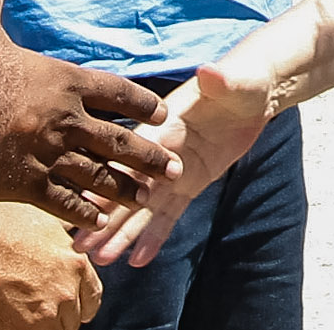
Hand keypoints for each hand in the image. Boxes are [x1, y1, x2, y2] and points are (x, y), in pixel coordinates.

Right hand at [0, 0, 176, 227]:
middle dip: (147, 155)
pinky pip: (66, 204)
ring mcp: (51, 158)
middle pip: (118, 141)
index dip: (140, 103)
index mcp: (61, 82)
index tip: (163, 113)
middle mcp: (65, 121)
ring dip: (125, 188)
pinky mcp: (30, 188)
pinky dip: (84, 214)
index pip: (114, 91)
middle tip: (173, 167)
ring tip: (146, 199)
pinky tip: (97, 222)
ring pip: (99, 177)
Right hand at [0, 204, 103, 329]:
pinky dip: (15, 329)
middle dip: (56, 314)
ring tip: (13, 311)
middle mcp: (66, 289)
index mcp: (74, 262)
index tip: (64, 302)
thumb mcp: (40, 221)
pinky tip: (2, 318)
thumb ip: (59, 242)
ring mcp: (44, 313)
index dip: (77, 302)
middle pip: (72, 318)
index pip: (92, 297)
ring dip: (39, 326)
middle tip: (32, 305)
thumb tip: (66, 247)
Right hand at [77, 59, 270, 268]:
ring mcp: (174, 172)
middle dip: (105, 217)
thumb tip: (209, 72)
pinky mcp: (190, 184)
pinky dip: (155, 237)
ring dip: (122, 234)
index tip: (83, 202)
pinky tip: (137, 261)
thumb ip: (219, 82)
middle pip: (129, 189)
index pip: (133, 158)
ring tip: (98, 260)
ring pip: (143, 210)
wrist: (255, 91)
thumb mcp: (231, 83)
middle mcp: (163, 153)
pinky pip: (170, 216)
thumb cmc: (241, 80)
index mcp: (165, 128)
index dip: (110, 179)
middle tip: (79, 246)